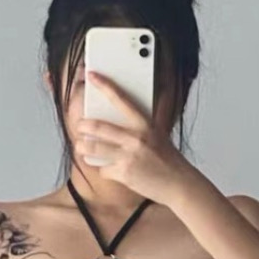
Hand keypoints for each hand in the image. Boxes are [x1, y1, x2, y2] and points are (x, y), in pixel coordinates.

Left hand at [75, 70, 196, 204]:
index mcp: (145, 124)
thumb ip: (139, 126)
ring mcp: (129, 156)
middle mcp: (136, 138)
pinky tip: (107, 169)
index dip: (104, 85)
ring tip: (82, 147)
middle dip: (82, 126)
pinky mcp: (124, 174)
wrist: (178, 183)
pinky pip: (102, 169)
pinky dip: (102, 169)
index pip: (121, 99)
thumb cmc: (167, 160)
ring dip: (82, 147)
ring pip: (93, 148)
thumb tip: (119, 117)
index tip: (92, 75)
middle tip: (79, 126)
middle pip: (98, 126)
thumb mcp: (158, 135)